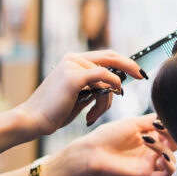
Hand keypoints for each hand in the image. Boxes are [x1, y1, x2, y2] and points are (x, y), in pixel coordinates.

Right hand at [16, 50, 145, 135]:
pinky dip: (111, 88)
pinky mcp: (73, 76)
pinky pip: (104, 78)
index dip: (125, 61)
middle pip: (111, 58)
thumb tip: (117, 83)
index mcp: (73, 61)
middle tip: (143, 76)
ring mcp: (72, 65)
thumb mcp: (81, 96)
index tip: (139, 71)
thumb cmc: (57, 112)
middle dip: (130, 66)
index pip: (106, 56)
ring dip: (107, 100)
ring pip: (107, 78)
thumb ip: (96, 86)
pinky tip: (107, 100)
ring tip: (93, 114)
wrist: (33, 120)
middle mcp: (73, 58)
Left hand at [46, 114, 176, 175]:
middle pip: (175, 146)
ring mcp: (150, 164)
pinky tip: (161, 158)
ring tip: (148, 141)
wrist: (91, 152)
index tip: (164, 120)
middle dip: (173, 137)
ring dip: (165, 149)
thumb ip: (152, 120)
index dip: (172, 127)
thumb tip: (169, 115)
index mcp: (151, 138)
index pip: (171, 133)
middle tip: (161, 129)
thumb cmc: (108, 136)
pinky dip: (169, 167)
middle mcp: (153, 151)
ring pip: (172, 159)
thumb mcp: (133, 123)